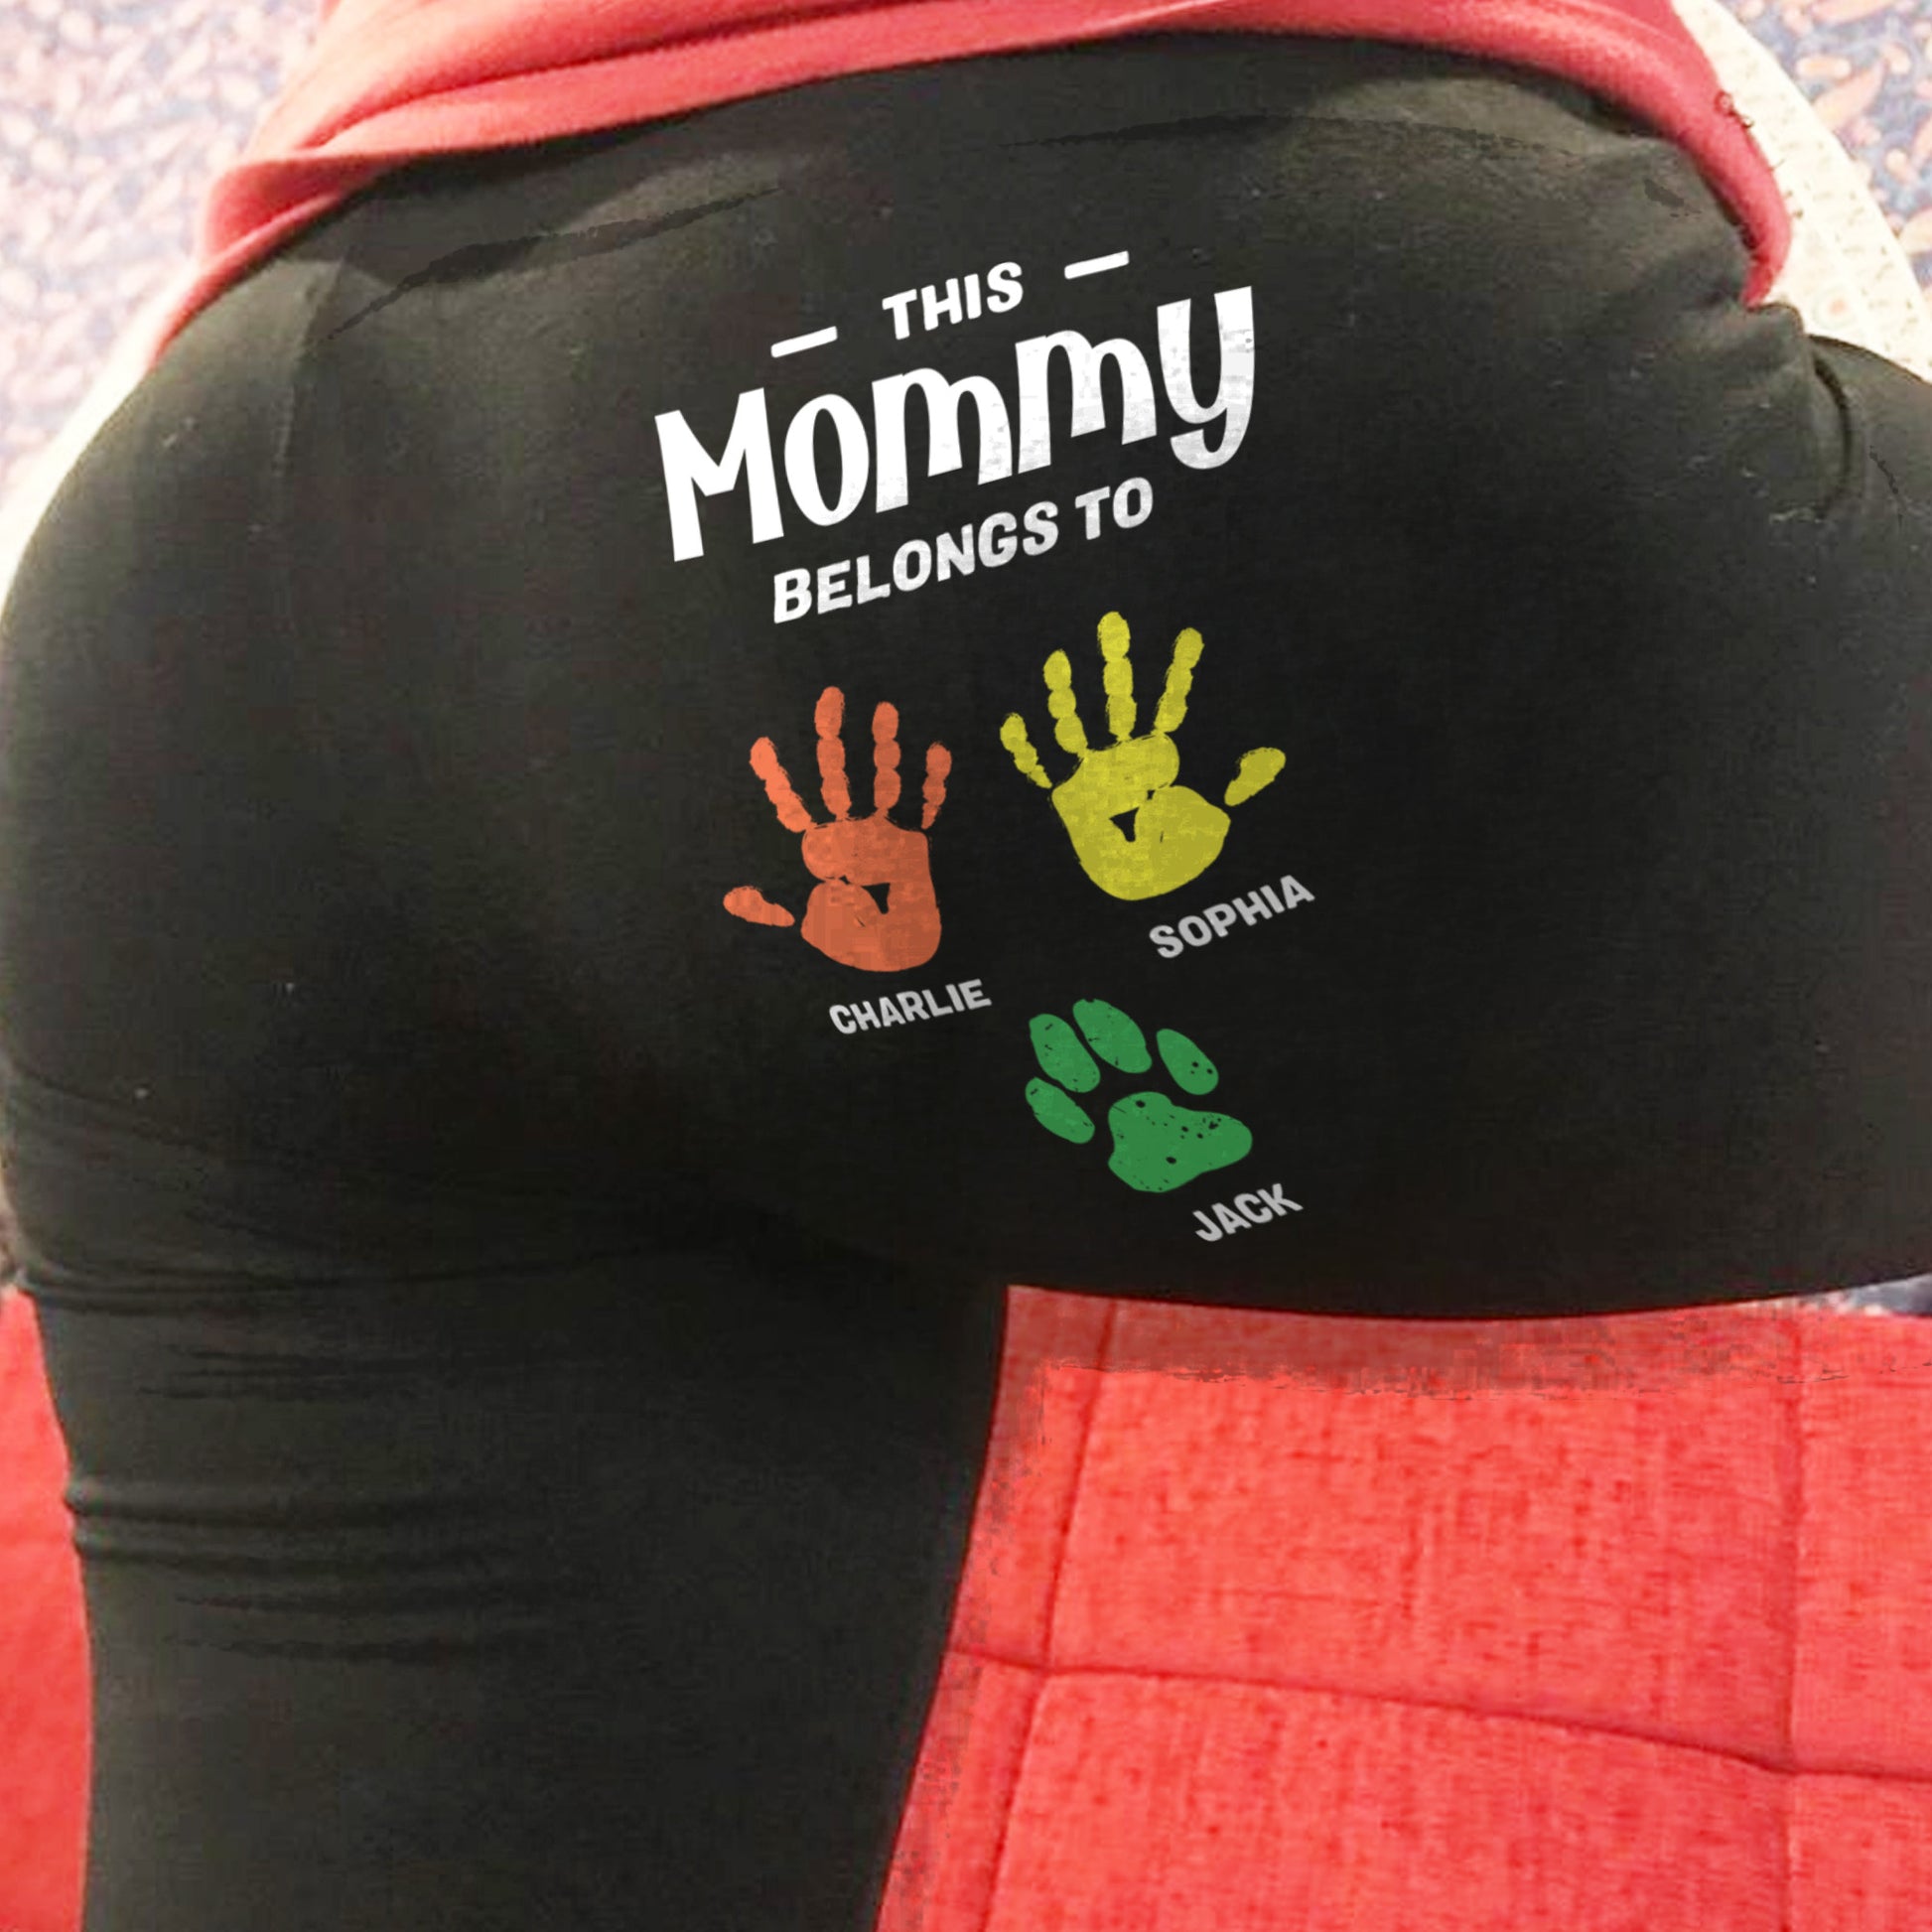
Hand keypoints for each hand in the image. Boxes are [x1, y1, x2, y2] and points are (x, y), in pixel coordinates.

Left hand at [724, 687, 949, 971]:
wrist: (900, 965)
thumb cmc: (853, 947)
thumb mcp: (805, 929)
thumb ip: (771, 911)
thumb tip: (732, 897)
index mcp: (821, 850)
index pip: (793, 806)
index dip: (777, 777)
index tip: (762, 743)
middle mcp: (852, 834)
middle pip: (838, 777)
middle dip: (833, 739)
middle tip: (829, 696)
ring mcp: (887, 836)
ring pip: (883, 781)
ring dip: (884, 747)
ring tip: (885, 709)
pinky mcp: (919, 845)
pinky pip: (928, 808)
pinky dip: (934, 781)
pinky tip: (939, 749)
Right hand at [999, 612, 1282, 900]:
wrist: (1150, 890)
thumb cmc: (1186, 854)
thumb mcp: (1223, 817)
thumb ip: (1243, 784)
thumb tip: (1273, 755)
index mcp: (1164, 756)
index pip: (1173, 706)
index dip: (1180, 672)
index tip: (1188, 635)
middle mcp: (1126, 757)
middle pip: (1120, 703)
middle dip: (1116, 667)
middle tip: (1112, 624)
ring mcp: (1094, 775)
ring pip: (1078, 725)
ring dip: (1067, 695)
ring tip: (1057, 659)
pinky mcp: (1069, 798)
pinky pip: (1043, 770)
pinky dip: (1026, 748)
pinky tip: (1013, 722)